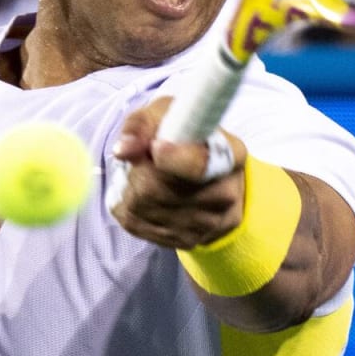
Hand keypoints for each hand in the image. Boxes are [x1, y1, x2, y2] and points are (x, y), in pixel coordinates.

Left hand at [109, 96, 247, 249]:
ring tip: (144, 174)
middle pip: (159, 189)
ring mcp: (207, 224)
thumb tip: (124, 150)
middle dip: (138, 169)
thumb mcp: (166, 114)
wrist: (205, 177)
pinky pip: (137, 224)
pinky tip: (141, 194)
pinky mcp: (185, 241)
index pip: (201, 165)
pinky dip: (128, 205)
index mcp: (229, 155)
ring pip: (143, 207)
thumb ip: (143, 124)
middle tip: (142, 156)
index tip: (156, 147)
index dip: (173, 157)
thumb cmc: (184, 136)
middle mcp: (225, 195)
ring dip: (130, 187)